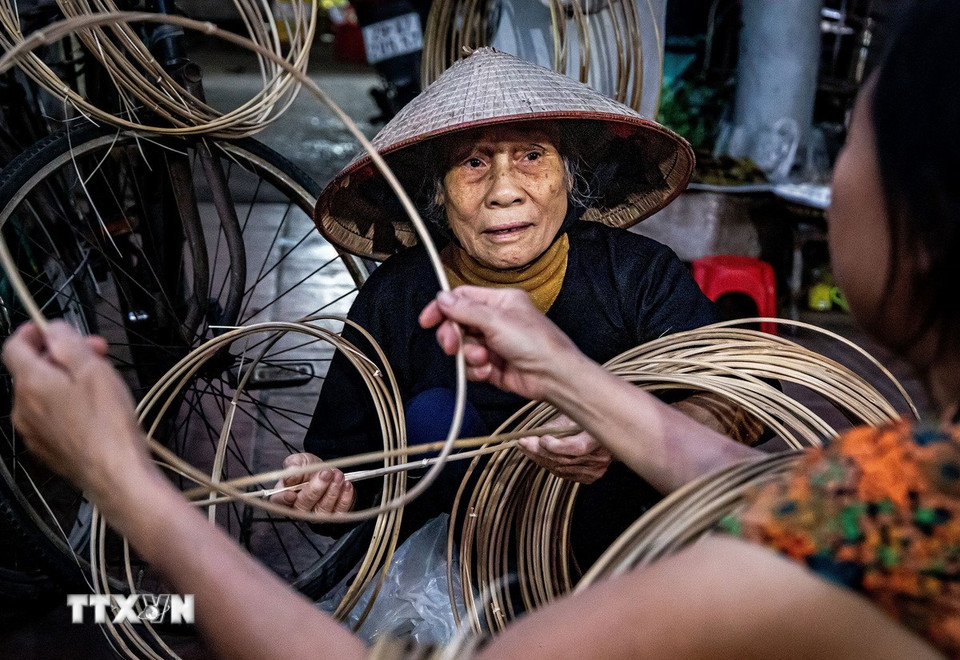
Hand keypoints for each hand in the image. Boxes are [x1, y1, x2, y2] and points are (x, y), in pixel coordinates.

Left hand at [1, 321, 147, 494]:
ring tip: (100, 384)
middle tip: (96, 353)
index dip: (31, 332)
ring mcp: (32, 431)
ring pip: (41, 394)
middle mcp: (22, 407)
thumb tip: (53, 329)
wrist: (115, 474)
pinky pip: (49, 417)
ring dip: (64, 382)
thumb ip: (69, 343)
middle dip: (60, 357)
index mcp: (31, 383)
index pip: (13, 347)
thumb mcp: (94, 370)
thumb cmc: (108, 424)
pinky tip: (94, 411)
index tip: (49, 328)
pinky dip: (65, 406)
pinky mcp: (46, 449)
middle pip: (31, 370)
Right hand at [269, 453, 354, 514]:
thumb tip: (289, 478)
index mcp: (284, 495)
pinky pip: (339, 512)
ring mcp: (315, 514)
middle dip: (316, 489)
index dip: (284, 500)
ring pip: (322, 510)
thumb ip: (293, 466)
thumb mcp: (300, 460)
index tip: (292, 493)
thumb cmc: (309, 468)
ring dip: (332, 492)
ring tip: (338, 476)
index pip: (279, 502)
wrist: (327, 471)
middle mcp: (299, 508)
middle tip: (326, 473)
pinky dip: (344, 498)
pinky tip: (346, 485)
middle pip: (304, 506)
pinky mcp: (333, 515)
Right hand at [418, 286, 583, 400]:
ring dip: (470, 355)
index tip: (427, 320)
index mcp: (500, 302)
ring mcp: (494, 344)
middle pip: (458, 324)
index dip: (442, 308)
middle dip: (454, 336)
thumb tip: (442, 298)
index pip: (462, 298)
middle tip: (453, 345)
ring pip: (463, 348)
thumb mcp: (497, 321)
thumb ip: (466, 310)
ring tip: (485, 358)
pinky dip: (477, 370)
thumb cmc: (538, 344)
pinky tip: (491, 369)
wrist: (554, 377)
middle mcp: (496, 321)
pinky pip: (471, 366)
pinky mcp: (493, 365)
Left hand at [518, 415, 612, 483]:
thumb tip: (536, 432)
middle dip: (540, 451)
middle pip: (564, 459)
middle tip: (523, 443)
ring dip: (540, 459)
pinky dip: (549, 465)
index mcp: (599, 438)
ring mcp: (595, 469)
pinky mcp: (590, 476)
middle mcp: (599, 457)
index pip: (577, 448)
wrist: (612, 433)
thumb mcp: (577, 415)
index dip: (556, 446)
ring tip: (525, 448)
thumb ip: (558, 424)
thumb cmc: (592, 420)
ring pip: (561, 468)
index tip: (541, 439)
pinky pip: (564, 474)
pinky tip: (538, 457)